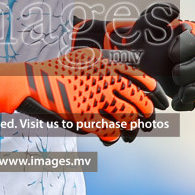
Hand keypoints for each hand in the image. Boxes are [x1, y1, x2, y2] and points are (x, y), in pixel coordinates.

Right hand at [0, 48, 167, 144]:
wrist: (33, 82)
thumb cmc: (59, 69)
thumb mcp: (87, 56)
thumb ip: (110, 59)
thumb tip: (134, 59)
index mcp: (109, 66)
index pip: (143, 80)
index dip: (155, 93)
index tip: (161, 102)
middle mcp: (107, 81)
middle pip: (140, 101)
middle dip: (148, 114)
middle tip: (149, 121)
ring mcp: (97, 99)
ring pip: (128, 119)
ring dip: (132, 128)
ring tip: (130, 132)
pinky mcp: (86, 116)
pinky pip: (110, 131)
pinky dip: (113, 136)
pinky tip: (111, 137)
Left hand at [76, 3, 194, 110]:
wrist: (134, 60)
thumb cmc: (141, 39)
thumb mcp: (144, 24)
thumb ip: (157, 13)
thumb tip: (175, 12)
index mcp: (190, 34)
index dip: (187, 47)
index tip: (171, 54)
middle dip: (192, 69)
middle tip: (175, 74)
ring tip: (179, 91)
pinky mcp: (191, 89)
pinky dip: (190, 101)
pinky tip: (176, 102)